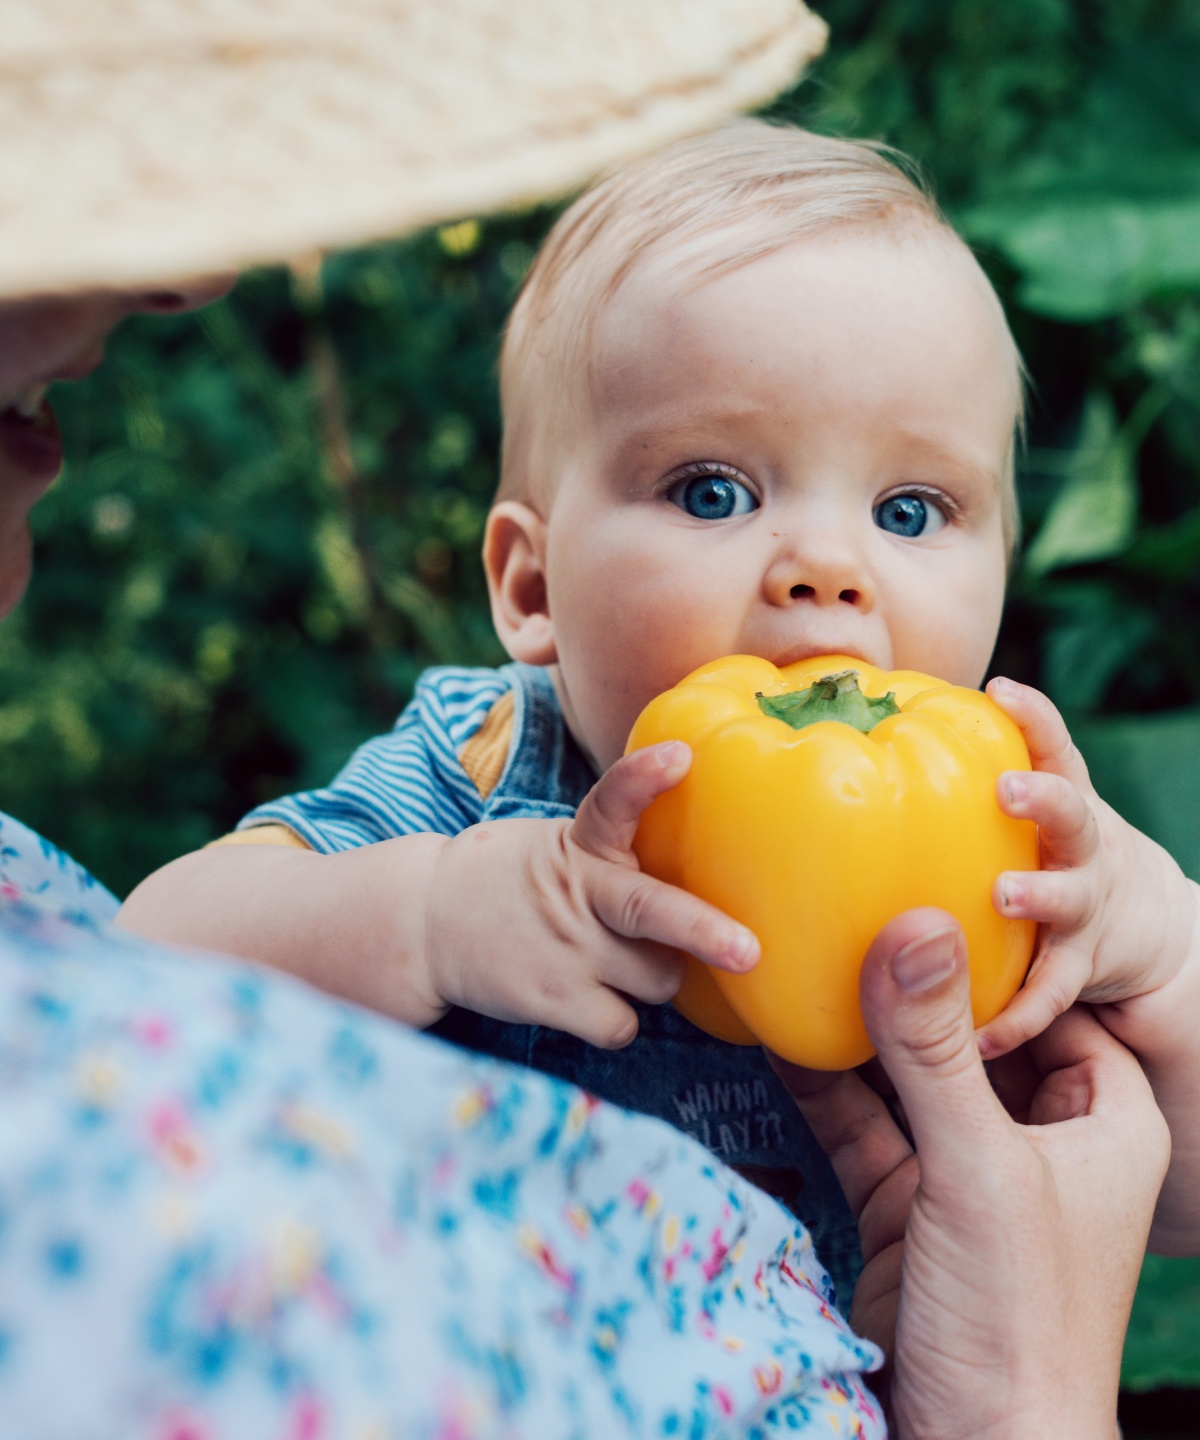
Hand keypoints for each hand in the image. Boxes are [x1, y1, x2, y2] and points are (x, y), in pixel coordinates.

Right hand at [425, 741, 758, 1046]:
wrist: (426, 923)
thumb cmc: (517, 880)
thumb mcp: (561, 845)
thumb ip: (619, 856)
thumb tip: (708, 874)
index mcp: (580, 845)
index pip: (612, 800)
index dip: (644, 778)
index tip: (679, 756)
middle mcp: (577, 894)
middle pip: (649, 911)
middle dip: (703, 931)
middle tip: (749, 951)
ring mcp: (565, 950)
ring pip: (658, 979)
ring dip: (658, 977)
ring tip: (624, 962)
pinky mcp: (551, 999)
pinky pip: (622, 1025)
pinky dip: (620, 1019)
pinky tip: (596, 1000)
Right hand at [771, 909, 1167, 1439]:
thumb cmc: (1018, 1317)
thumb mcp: (978, 1166)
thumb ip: (936, 1048)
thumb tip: (914, 922)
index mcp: (1100, 1120)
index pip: (1055, 1003)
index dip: (1005, 948)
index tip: (942, 880)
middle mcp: (1038, 1139)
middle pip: (972, 1035)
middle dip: (916, 981)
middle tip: (856, 902)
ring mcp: (966, 1174)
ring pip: (908, 1078)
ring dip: (860, 1029)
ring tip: (808, 952)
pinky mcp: (906, 1208)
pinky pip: (862, 1126)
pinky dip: (823, 1086)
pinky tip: (781, 1034)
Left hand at [978, 676, 1199, 1056]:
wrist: (1142, 921)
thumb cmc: (1045, 850)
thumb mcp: (1026, 812)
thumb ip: (962, 784)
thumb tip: (858, 736)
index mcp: (1059, 801)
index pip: (1053, 745)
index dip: (1033, 714)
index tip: (1000, 687)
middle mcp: (1079, 846)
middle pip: (1070, 812)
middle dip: (1041, 798)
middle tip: (1005, 788)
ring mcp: (1086, 905)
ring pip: (1067, 899)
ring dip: (1037, 894)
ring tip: (1003, 894)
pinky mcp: (1082, 965)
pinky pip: (1049, 996)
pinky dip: (1017, 1017)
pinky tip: (980, 1038)